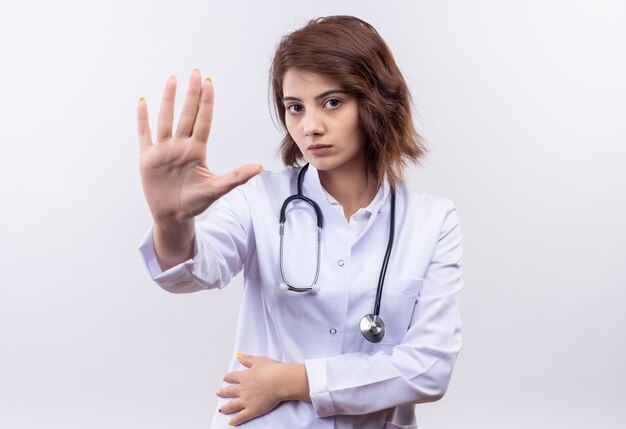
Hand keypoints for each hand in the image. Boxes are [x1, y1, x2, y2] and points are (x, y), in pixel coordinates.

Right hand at [137, 69, 261, 224]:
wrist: (173, 216)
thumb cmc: (195, 202)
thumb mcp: (217, 189)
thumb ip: (236, 177)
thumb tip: (259, 168)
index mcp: (197, 150)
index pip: (203, 121)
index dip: (206, 102)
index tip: (210, 83)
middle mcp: (181, 145)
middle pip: (186, 114)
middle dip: (191, 93)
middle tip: (196, 72)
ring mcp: (164, 150)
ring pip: (166, 119)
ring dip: (168, 99)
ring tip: (173, 79)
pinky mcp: (148, 158)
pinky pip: (145, 134)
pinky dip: (142, 119)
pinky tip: (143, 102)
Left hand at [217, 354, 309, 425]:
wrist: (280, 381)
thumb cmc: (272, 370)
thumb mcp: (258, 360)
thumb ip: (247, 359)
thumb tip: (238, 356)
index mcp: (244, 376)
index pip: (233, 377)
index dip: (228, 377)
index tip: (224, 378)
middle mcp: (243, 389)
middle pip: (230, 391)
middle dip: (223, 392)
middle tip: (218, 393)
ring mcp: (246, 400)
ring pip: (232, 405)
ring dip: (226, 408)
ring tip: (221, 409)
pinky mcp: (252, 410)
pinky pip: (241, 416)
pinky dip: (235, 420)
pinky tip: (231, 422)